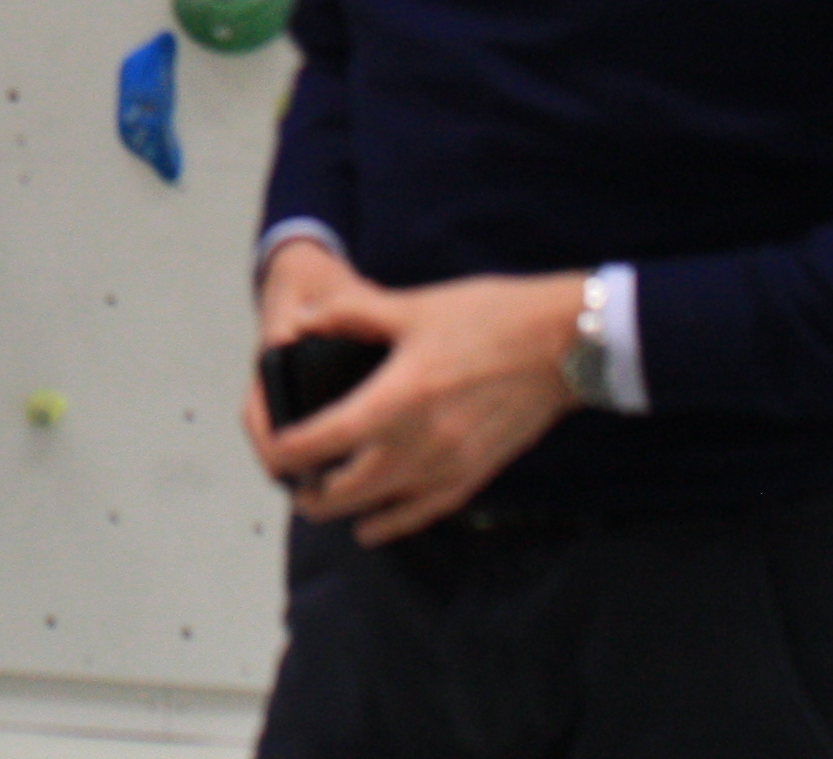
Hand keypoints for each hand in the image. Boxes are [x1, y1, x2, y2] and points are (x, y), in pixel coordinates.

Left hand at [240, 262, 582, 545]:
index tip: (269, 447)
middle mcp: (419, 445)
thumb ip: (353, 314)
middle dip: (306, 489)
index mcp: (397, 400)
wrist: (564, 344)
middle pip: (343, 492)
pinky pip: (422, 514)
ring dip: (343, 508)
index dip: (283, 451)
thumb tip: (304, 321)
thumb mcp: (412, 307)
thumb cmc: (489, 318)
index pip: (321, 442)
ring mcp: (449, 468)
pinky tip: (370, 525)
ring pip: (379, 510)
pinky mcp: (475, 477)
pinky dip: (390, 522)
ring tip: (318, 493)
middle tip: (288, 475)